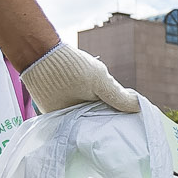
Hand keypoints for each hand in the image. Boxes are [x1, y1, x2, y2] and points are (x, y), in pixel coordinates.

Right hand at [21, 43, 141, 114]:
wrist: (39, 50)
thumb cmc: (69, 68)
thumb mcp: (99, 80)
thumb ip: (118, 96)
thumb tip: (138, 108)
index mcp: (72, 123)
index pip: (98, 127)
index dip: (113, 120)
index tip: (127, 113)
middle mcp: (62, 121)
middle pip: (90, 119)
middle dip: (103, 111)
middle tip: (117, 101)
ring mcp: (56, 110)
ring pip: (82, 109)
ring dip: (92, 102)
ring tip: (101, 91)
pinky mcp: (52, 100)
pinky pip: (72, 101)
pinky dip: (81, 96)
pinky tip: (88, 87)